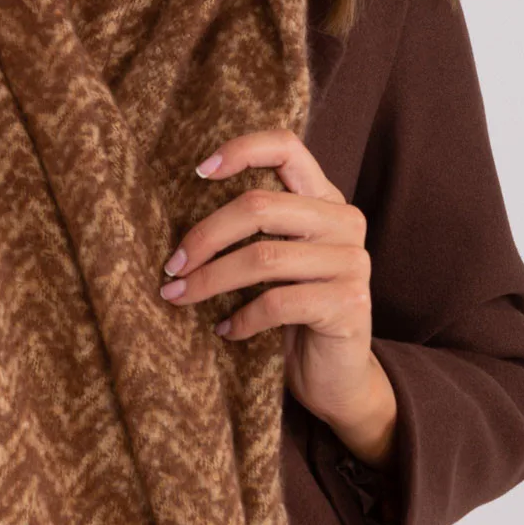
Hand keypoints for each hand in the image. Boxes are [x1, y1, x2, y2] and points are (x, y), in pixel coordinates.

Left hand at [157, 128, 398, 468]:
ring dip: (209, 281)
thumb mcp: (276, 261)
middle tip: (171, 267)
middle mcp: (345, 222)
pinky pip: (277, 303)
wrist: (337, 376)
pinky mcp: (348, 304)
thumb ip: (255, 229)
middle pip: (259, 207)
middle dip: (204, 236)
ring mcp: (352, 262)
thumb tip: (177, 214)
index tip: (198, 172)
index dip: (241, 150)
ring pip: (262, 258)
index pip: (287, 147)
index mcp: (325, 199)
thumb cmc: (293, 313)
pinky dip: (240, 319)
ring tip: (180, 298)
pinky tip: (226, 331)